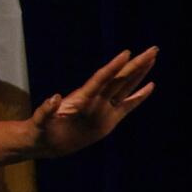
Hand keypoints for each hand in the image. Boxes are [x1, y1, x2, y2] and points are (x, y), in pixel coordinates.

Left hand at [30, 47, 156, 156]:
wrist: (42, 142)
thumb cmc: (38, 131)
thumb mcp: (39, 122)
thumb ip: (45, 111)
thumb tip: (54, 97)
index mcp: (81, 98)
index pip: (100, 79)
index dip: (113, 67)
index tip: (126, 53)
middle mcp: (95, 100)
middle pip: (119, 78)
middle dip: (136, 64)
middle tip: (152, 49)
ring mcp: (103, 108)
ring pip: (126, 87)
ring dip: (139, 73)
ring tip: (152, 58)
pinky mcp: (108, 120)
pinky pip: (128, 106)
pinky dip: (139, 96)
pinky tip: (150, 85)